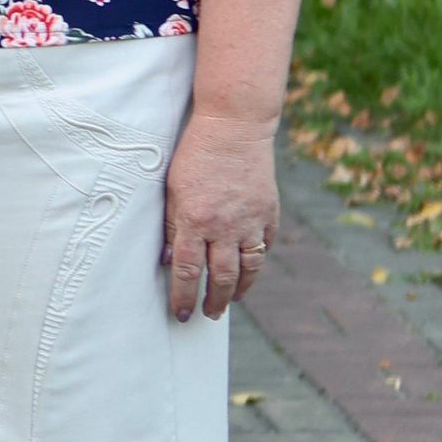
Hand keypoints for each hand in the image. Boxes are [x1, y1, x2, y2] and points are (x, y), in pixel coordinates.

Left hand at [164, 108, 278, 322]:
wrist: (234, 127)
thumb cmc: (196, 154)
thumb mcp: (173, 188)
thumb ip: (173, 225)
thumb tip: (171, 259)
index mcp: (195, 221)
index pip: (188, 271)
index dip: (184, 297)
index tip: (182, 314)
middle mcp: (225, 227)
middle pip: (222, 277)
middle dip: (215, 301)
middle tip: (209, 314)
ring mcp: (251, 222)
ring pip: (249, 269)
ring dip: (239, 290)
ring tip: (231, 301)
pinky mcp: (269, 213)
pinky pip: (264, 246)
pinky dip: (257, 262)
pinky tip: (249, 269)